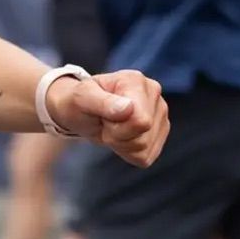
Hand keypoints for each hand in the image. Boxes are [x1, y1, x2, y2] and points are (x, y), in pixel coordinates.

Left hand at [45, 69, 167, 167]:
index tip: (102, 116)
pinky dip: (127, 153)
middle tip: (104, 122)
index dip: (116, 127)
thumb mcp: (82, 98)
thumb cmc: (80, 101)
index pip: (140, 121)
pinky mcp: (159, 133)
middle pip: (142, 137)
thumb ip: (103, 102)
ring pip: (144, 148)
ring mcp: (160, 114)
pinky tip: (120, 136)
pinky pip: (146, 157)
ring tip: (111, 127)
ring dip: (121, 144)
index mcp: (137, 81)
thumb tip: (129, 108)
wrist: (81, 111)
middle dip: (117, 136)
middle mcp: (154, 95)